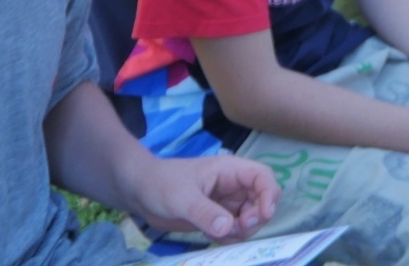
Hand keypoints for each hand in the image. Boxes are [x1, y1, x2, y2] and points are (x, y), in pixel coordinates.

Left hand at [128, 152, 279, 242]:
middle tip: (237, 230)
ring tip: (218, 235)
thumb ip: (205, 212)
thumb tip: (229, 228)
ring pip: (250, 218)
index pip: (262, 177)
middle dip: (255, 218)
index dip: (269, 194)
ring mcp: (226, 203)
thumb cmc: (161, 184)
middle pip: (261, 201)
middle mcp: (234, 186)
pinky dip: (230, 237)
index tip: (264, 215)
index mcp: (230, 171)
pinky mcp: (217, 218)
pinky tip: (211, 236)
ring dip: (242, 231)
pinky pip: (235, 229)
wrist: (139, 192)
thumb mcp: (182, 198)